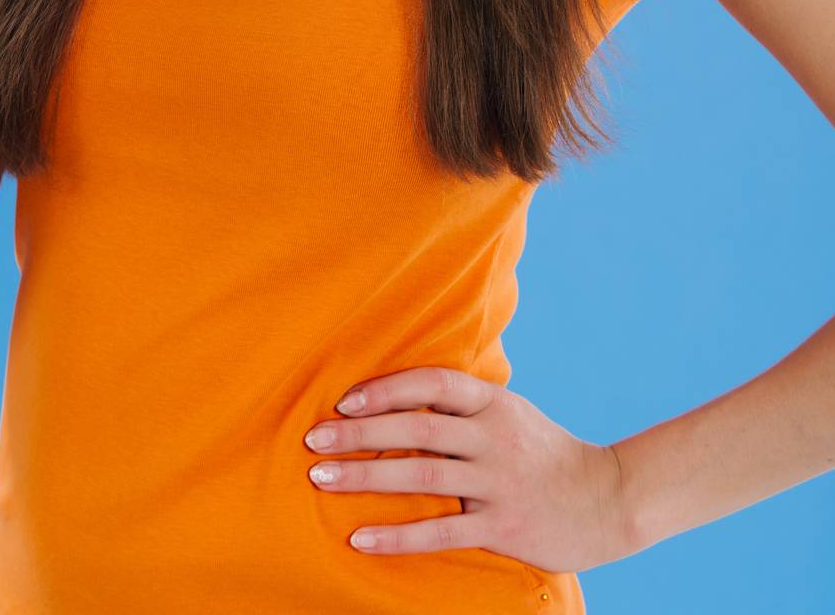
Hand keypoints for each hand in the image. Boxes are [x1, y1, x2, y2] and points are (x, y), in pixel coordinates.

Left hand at [302, 365, 632, 571]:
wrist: (608, 500)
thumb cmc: (543, 452)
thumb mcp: (508, 414)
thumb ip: (462, 406)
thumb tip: (397, 393)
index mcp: (492, 403)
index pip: (431, 384)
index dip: (385, 389)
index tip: (344, 401)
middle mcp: (493, 436)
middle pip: (416, 428)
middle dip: (359, 433)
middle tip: (313, 440)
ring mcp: (498, 481)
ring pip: (421, 474)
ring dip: (366, 476)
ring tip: (322, 478)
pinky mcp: (503, 525)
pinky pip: (441, 529)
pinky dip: (397, 534)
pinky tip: (361, 537)